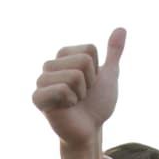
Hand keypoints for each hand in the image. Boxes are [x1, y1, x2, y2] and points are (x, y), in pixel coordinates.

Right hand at [32, 29, 126, 158]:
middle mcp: (50, 65)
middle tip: (82, 95)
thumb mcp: (109, 75)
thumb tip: (121, 29)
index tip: (90, 84)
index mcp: (64, 55)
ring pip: (73, 75)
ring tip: (74, 102)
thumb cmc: (96, 104)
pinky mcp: (37, 97)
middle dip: (89, 82)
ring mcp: (42, 81)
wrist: (89, 130)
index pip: (89, 50)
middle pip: (83, 61)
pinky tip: (65, 108)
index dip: (96, 70)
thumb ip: (114, 53)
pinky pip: (60, 89)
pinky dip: (70, 101)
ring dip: (80, 93)